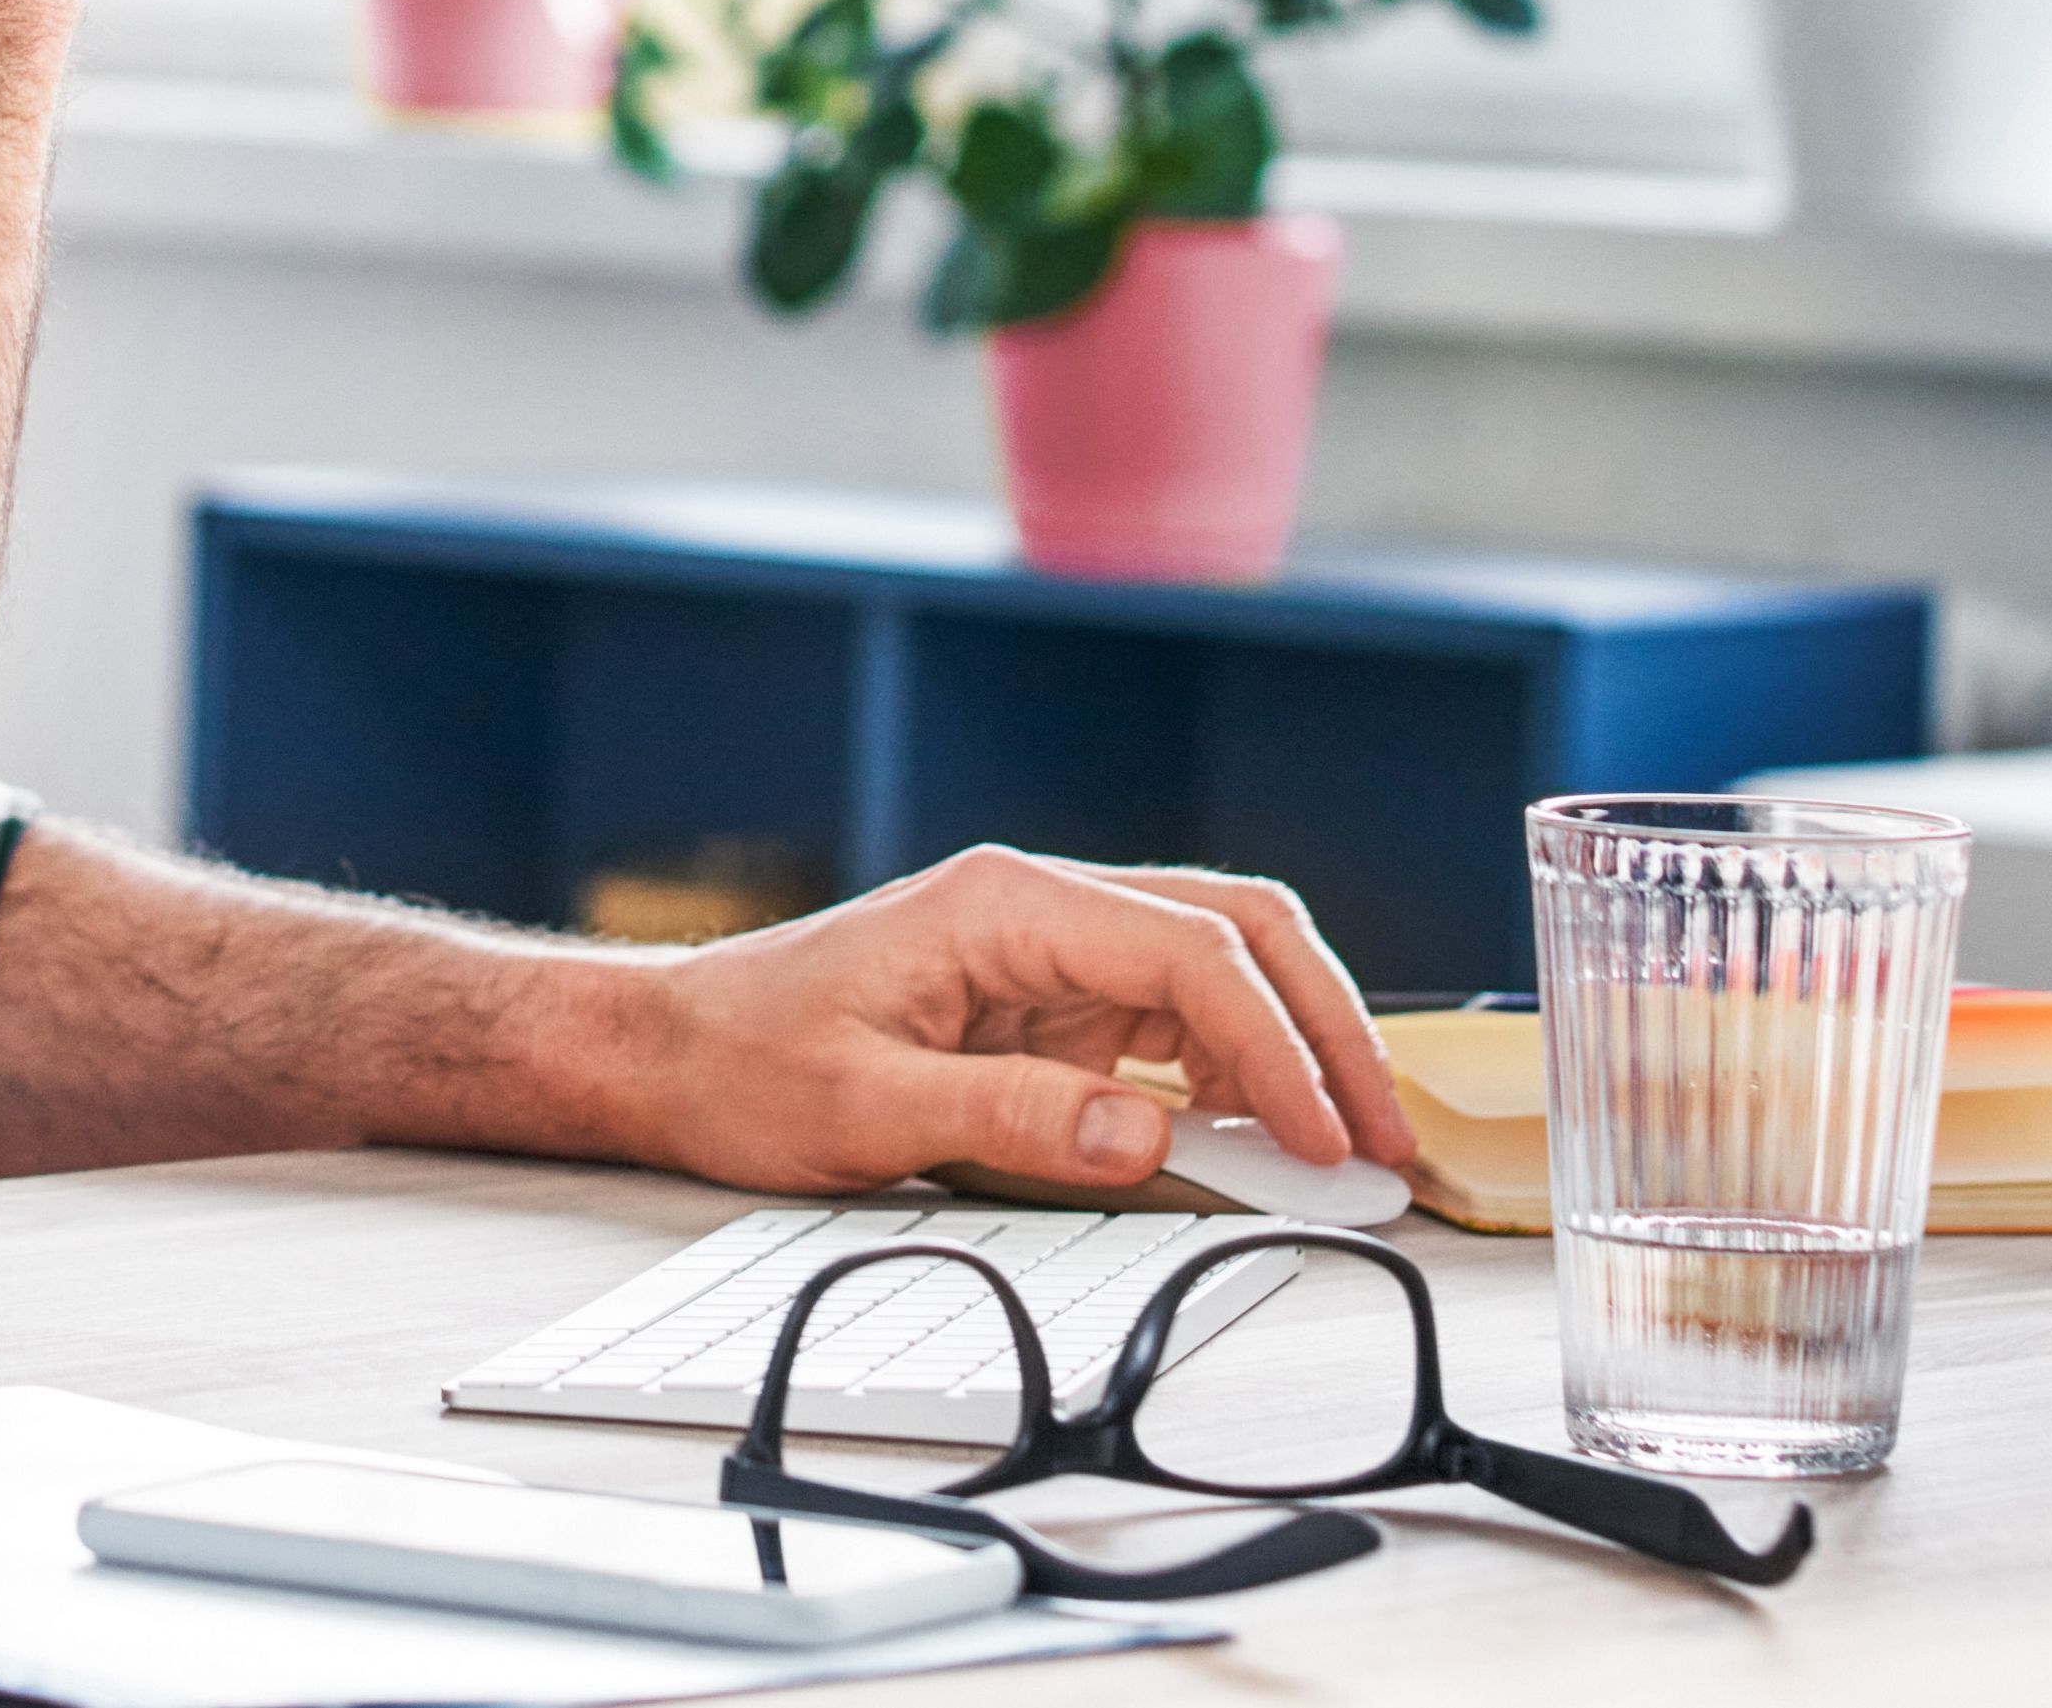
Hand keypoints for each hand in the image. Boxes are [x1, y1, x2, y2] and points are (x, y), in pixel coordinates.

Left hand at [597, 847, 1419, 1197]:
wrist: (668, 1049)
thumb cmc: (745, 1061)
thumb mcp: (866, 1109)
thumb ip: (1011, 1119)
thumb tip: (1148, 1135)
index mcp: (1008, 903)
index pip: (1191, 952)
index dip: (1278, 1046)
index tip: (1326, 1135)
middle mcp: (1045, 906)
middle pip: (1237, 933)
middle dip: (1324, 1026)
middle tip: (1382, 1135)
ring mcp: (1052, 950)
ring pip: (1220, 969)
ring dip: (1292, 1048)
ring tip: (1347, 1147)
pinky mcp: (1049, 1002)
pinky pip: (1173, 1021)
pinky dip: (1234, 1074)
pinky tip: (1261, 1141)